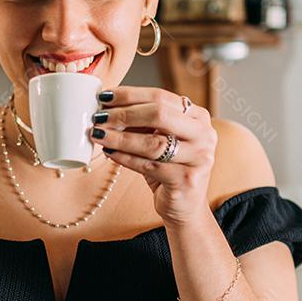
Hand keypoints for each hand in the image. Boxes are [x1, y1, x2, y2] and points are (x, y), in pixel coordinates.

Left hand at [90, 86, 216, 225]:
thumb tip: (107, 106)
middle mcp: (203, 134)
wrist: (185, 205)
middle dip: (124, 114)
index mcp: (197, 117)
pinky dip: (124, 158)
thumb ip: (143, 123)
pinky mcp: (185, 179)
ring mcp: (198, 158)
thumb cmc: (168, 167)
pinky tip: (108, 152)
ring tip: (98, 134)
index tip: (105, 96)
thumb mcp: (161, 139)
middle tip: (99, 116)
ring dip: (119, 137)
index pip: (161, 97)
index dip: (130, 95)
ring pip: (152, 142)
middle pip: (159, 114)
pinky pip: (148, 165)